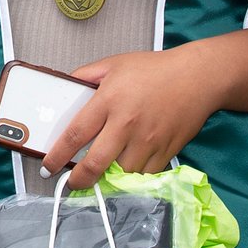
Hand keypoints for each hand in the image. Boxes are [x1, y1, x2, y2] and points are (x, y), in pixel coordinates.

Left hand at [41, 47, 224, 190]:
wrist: (198, 77)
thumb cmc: (155, 69)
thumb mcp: (113, 64)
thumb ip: (84, 76)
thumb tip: (63, 87)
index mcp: (109, 101)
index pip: (76, 134)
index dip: (57, 155)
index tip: (48, 166)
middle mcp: (126, 124)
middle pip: (96, 164)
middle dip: (79, 180)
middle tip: (71, 183)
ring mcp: (148, 141)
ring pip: (120, 175)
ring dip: (107, 180)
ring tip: (98, 177)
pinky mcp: (165, 152)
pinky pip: (144, 176)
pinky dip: (132, 179)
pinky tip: (124, 174)